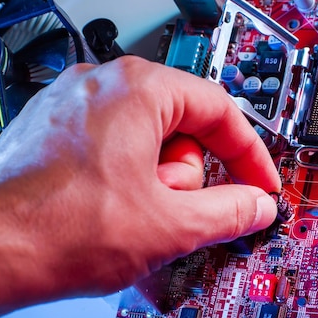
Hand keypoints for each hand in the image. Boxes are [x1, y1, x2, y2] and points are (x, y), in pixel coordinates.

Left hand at [0, 56, 280, 314]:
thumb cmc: (57, 231)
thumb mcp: (171, 226)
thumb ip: (230, 212)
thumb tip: (256, 206)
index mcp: (136, 89)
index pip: (221, 111)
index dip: (250, 154)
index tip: (259, 183)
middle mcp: (101, 86)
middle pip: (184, 129)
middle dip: (187, 179)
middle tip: (173, 212)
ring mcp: (74, 109)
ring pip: (151, 144)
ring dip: (157, 187)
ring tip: (132, 218)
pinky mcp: (58, 135)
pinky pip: (118, 153)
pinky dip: (130, 184)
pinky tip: (113, 217)